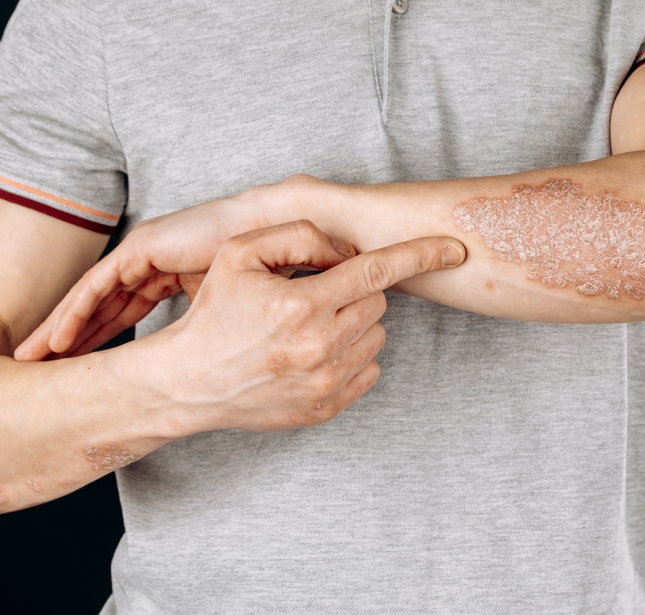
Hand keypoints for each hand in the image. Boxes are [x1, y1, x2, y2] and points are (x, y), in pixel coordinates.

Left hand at [15, 193, 259, 359]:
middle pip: (96, 307)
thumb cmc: (257, 268)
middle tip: (38, 370)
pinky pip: (97, 286)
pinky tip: (58, 340)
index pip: (121, 312)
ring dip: (59, 329)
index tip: (77, 371)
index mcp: (164, 273)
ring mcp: (139, 252)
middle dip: (67, 340)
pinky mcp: (139, 248)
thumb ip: (197, 325)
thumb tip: (191, 368)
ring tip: (32, 359)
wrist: (272, 232)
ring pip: (88, 298)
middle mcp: (145, 262)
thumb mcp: (219, 307)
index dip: (98, 341)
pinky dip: (76, 313)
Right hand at [105, 220, 466, 432]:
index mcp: (301, 305)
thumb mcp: (239, 254)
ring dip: (354, 323)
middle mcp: (320, 347)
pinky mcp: (328, 407)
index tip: (454, 250)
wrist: (190, 382)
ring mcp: (326, 382)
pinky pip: (369, 369)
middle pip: (377, 302)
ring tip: (309, 327)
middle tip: (316, 296)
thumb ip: (296, 236)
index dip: (418, 254)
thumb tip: (344, 247)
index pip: (375, 271)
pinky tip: (315, 353)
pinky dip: (352, 355)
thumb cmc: (215, 314)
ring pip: (376, 335)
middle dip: (355, 291)